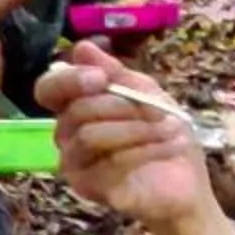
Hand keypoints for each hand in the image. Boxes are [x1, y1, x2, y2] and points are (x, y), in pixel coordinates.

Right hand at [37, 42, 221, 231]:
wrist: (185, 181)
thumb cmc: (163, 134)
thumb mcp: (145, 91)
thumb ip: (114, 71)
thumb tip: (82, 47)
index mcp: (75, 105)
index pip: (49, 89)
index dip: (69, 80)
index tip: (102, 78)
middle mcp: (66, 133)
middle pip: (75, 110)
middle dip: (122, 105)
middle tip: (160, 109)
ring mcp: (73, 162)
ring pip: (89, 135)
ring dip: (137, 128)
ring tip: (171, 128)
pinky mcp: (86, 187)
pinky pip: (107, 162)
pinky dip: (145, 149)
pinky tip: (171, 145)